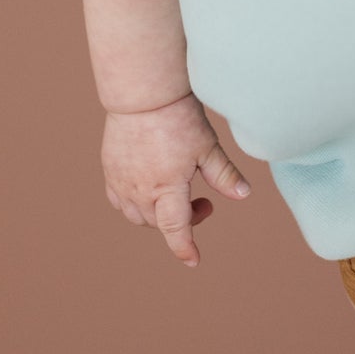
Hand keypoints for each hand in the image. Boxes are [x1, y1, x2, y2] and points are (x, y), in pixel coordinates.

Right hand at [100, 93, 249, 265]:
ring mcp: (121, 182)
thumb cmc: (178, 117)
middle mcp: (141, 191)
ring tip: (176, 194)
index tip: (193, 260)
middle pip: (159, 224)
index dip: (185, 248)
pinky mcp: (110, 170)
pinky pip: (119, 200)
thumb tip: (244, 195)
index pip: (175, 231)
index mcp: (167, 188)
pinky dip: (134, 205)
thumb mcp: (207, 146)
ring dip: (157, 216)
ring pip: (137, 216)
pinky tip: (149, 190)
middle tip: (203, 201)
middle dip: (183, 221)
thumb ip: (224, 175)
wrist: (143, 93)